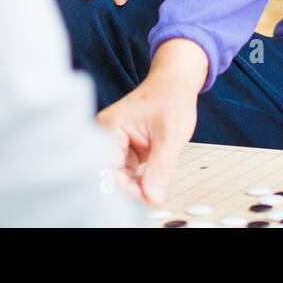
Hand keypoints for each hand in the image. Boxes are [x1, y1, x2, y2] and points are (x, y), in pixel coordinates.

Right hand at [97, 39, 204, 203]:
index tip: (145, 198)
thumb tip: (152, 197)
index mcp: (108, 129)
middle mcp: (105, 137)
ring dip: (138, 186)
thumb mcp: (170, 135)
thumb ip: (161, 168)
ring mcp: (114, 146)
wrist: (176, 84)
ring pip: (119, 180)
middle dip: (131, 190)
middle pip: (109, 177)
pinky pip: (128, 175)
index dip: (124, 189)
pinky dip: (143, 180)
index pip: (106, 170)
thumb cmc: (171, 98)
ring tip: (159, 178)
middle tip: (154, 194)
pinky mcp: (124, 152)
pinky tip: (157, 174)